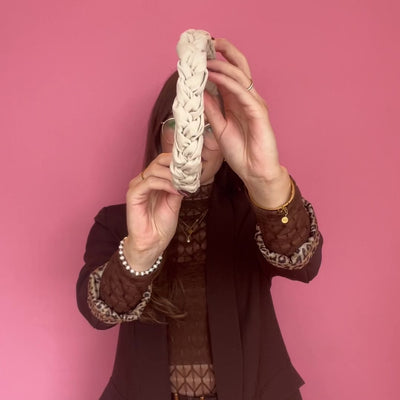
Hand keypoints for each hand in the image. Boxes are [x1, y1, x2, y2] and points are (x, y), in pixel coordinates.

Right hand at [124, 153, 182, 269]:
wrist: (153, 243)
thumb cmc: (162, 224)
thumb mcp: (175, 202)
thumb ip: (179, 187)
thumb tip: (189, 175)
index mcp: (153, 180)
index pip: (164, 161)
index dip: (178, 160)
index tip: (194, 165)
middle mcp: (144, 180)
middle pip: (159, 161)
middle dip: (176, 164)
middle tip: (191, 171)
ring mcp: (137, 186)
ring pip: (154, 169)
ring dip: (172, 174)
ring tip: (185, 182)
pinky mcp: (133, 195)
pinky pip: (149, 182)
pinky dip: (165, 184)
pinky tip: (175, 190)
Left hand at [205, 38, 290, 207]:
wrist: (254, 172)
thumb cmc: (240, 153)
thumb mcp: (219, 129)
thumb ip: (211, 110)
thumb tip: (199, 93)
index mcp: (237, 103)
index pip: (228, 76)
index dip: (217, 62)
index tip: (202, 54)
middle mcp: (247, 100)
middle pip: (239, 69)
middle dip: (226, 53)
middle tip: (209, 42)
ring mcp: (254, 105)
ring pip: (240, 77)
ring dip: (223, 65)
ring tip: (206, 58)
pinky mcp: (259, 113)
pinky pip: (243, 93)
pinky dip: (228, 83)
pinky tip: (215, 76)